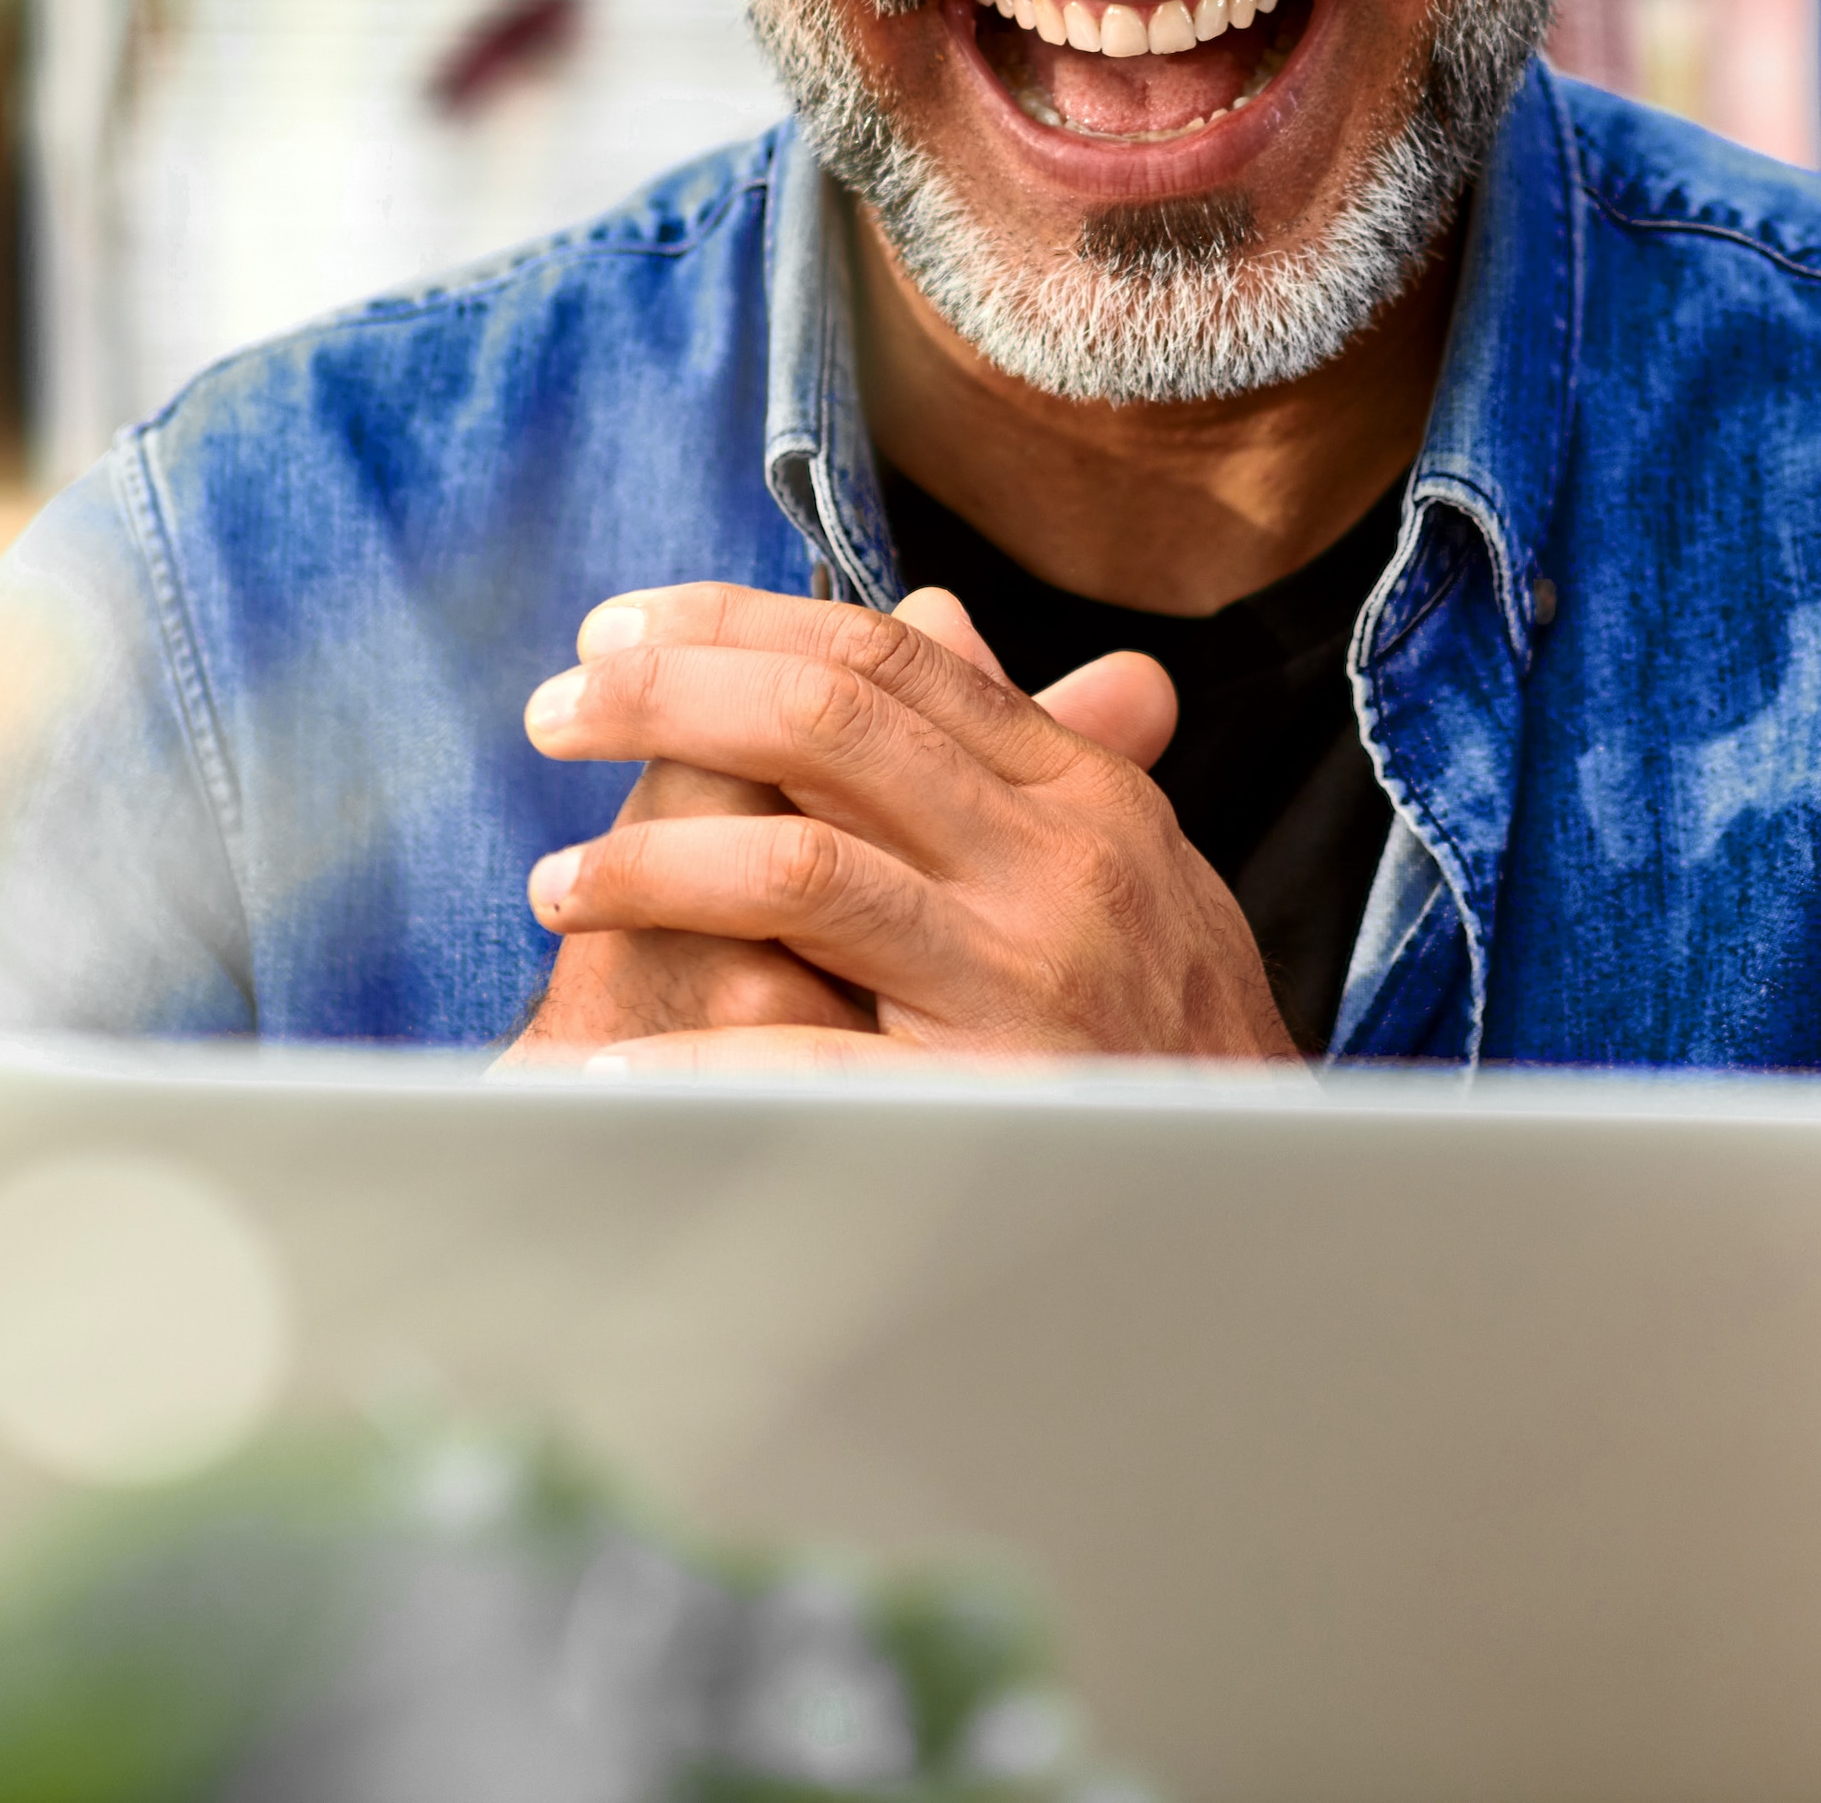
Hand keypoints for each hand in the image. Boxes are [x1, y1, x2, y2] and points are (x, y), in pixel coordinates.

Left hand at [515, 580, 1297, 1063]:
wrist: (1266, 1204)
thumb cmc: (1172, 1027)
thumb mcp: (1124, 860)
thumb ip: (1018, 742)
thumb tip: (927, 616)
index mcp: (1078, 794)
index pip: (890, 659)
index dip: (738, 626)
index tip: (616, 632)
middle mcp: (1058, 866)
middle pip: (831, 724)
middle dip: (666, 702)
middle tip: (553, 715)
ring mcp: (1027, 985)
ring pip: (801, 871)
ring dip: (649, 869)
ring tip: (558, 889)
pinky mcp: (990, 1107)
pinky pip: (809, 1069)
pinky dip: (691, 1071)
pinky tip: (609, 1078)